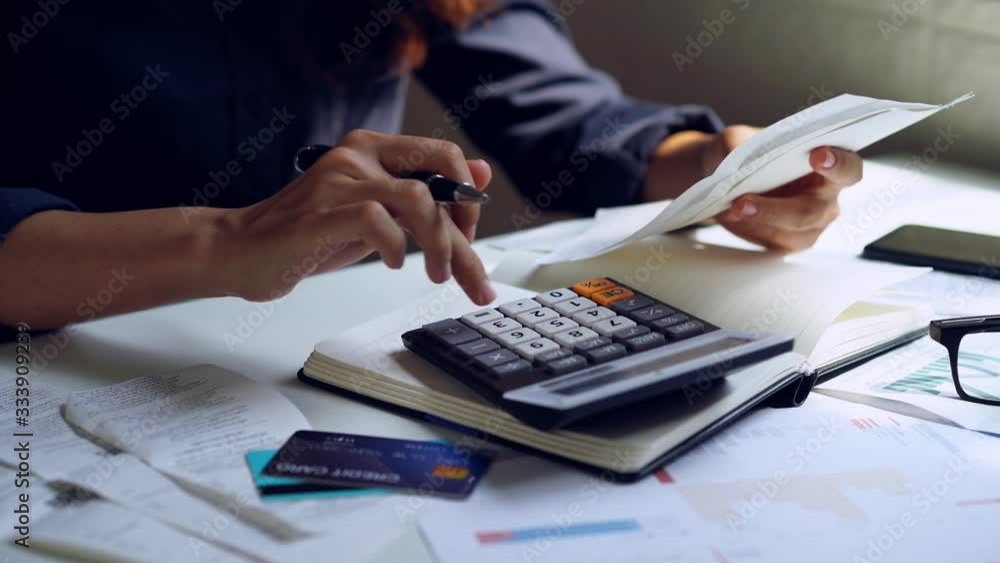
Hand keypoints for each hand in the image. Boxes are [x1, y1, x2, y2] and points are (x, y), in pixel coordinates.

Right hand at [218, 129, 495, 304]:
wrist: (241, 249)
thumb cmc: (309, 232)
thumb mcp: (378, 208)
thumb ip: (424, 190)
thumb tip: (480, 172)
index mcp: (372, 148)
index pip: (444, 156)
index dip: (469, 197)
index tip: (469, 233)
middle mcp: (357, 155)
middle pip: (440, 174)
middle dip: (465, 229)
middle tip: (466, 267)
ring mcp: (338, 181)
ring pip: (418, 199)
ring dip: (439, 245)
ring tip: (434, 273)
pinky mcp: (321, 214)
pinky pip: (378, 221)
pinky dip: (396, 248)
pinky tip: (392, 263)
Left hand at [709, 125, 862, 250]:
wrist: (726, 177)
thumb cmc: (746, 152)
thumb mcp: (737, 139)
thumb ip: (739, 145)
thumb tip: (736, 158)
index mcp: (830, 164)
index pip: (848, 167)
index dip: (838, 164)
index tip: (817, 156)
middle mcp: (828, 196)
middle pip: (813, 210)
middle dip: (776, 208)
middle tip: (742, 201)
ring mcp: (813, 222)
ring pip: (793, 231)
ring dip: (759, 221)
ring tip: (730, 209)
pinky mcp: (791, 240)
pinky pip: (774, 241)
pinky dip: (749, 228)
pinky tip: (730, 216)